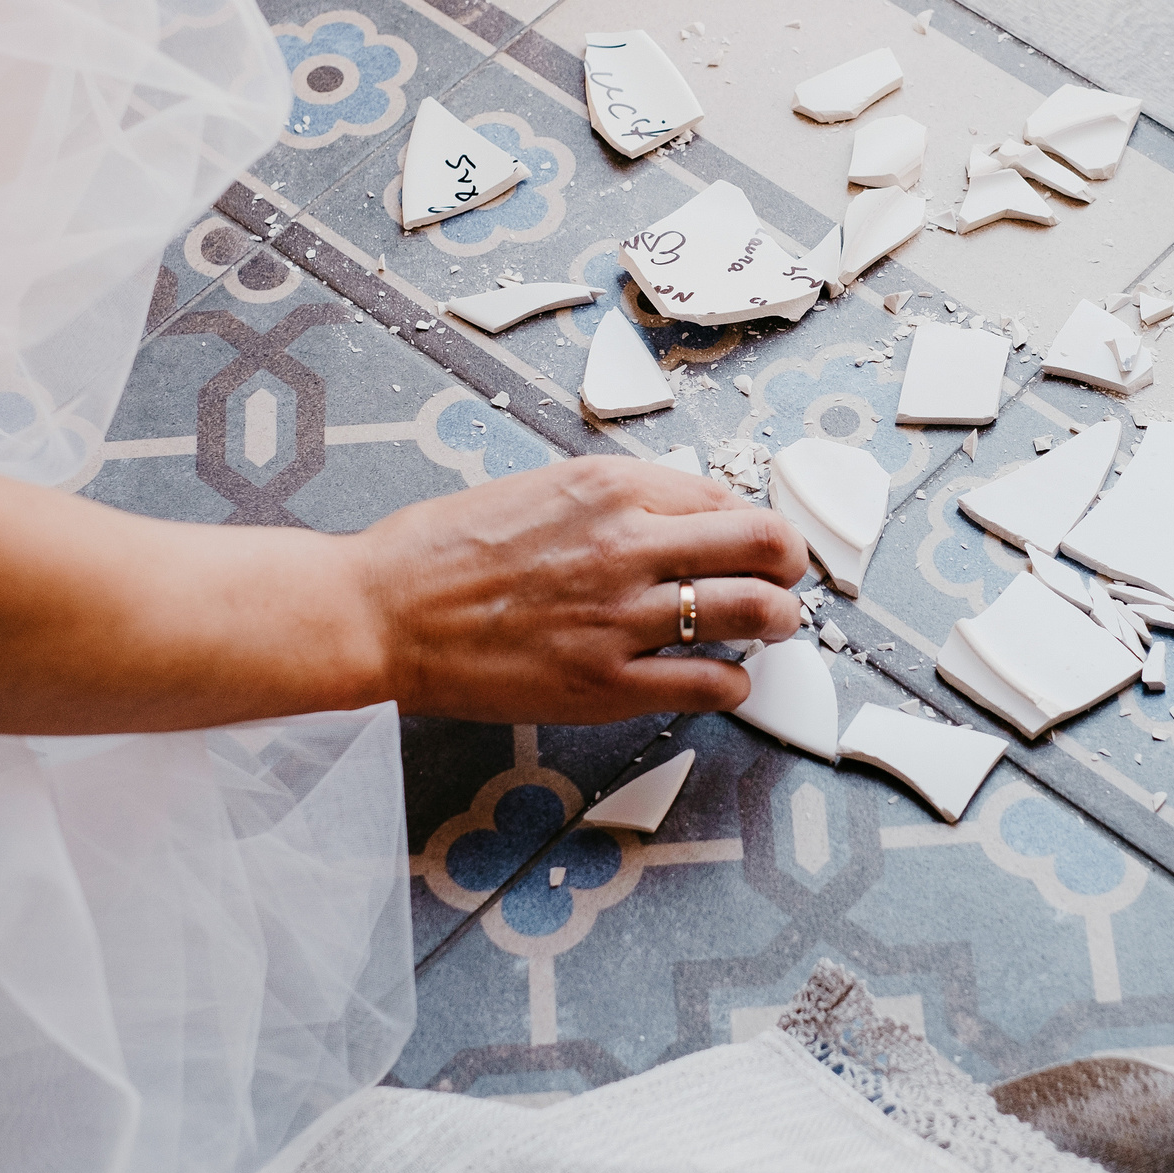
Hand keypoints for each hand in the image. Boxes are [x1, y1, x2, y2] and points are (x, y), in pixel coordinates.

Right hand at [364, 455, 809, 723]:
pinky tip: (717, 677)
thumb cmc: (447, 550)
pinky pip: (711, 684)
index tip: (756, 542)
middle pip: (766, 545)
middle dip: (790, 565)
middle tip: (784, 580)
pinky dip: (731, 682)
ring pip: (755, 613)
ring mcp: (621, 618)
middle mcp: (628, 544)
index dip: (753, 522)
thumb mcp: (543, 489)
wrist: (383, 612)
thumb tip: (688, 516)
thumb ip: (618, 500)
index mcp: (611, 487)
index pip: (728, 495)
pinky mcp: (605, 685)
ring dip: (774, 622)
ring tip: (764, 629)